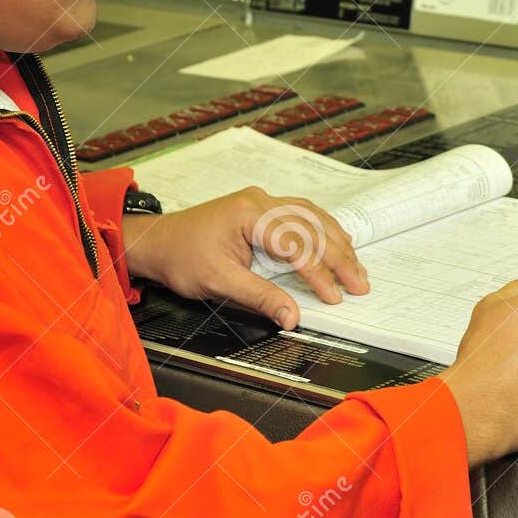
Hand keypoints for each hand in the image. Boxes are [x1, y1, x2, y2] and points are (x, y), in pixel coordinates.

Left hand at [121, 187, 367, 327]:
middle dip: (339, 257)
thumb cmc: (181, 258)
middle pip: (311, 227)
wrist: (157, 242)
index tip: (334, 296)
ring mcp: (263, 201)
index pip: (296, 244)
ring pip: (312, 217)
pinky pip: (303, 214)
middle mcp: (261, 201)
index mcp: (250, 214)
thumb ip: (260, 297)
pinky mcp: (263, 208)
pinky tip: (338, 240)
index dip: (319, 273)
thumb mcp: (219, 282)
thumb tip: (292, 317)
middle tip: (360, 284)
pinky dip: (324, 230)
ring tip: (356, 266)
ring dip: (337, 242)